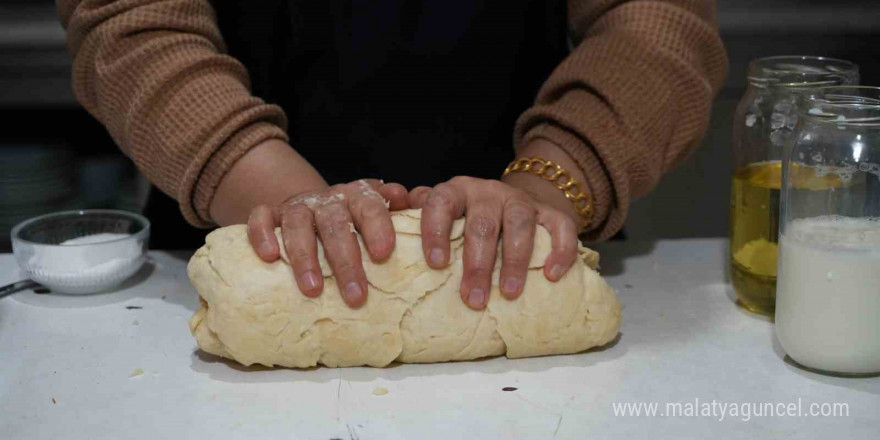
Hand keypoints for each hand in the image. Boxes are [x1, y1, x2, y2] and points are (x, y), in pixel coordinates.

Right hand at [247, 179, 408, 307]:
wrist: (315, 207)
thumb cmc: (354, 221)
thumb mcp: (378, 214)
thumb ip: (398, 210)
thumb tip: (407, 198)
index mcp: (358, 197)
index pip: (369, 206)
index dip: (376, 226)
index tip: (383, 254)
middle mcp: (327, 199)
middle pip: (335, 224)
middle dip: (345, 260)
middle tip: (355, 295)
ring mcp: (297, 205)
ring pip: (298, 224)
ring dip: (305, 257)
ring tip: (314, 290)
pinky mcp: (270, 213)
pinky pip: (261, 217)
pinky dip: (262, 234)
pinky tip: (270, 257)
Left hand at [408, 176, 579, 309]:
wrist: (511, 205)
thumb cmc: (465, 220)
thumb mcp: (440, 216)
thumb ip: (415, 218)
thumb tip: (391, 222)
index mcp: (455, 192)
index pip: (441, 203)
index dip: (437, 231)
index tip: (436, 264)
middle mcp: (487, 192)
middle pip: (482, 223)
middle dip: (477, 263)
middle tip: (473, 299)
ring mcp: (521, 200)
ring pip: (519, 223)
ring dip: (514, 260)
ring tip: (509, 293)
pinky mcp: (551, 212)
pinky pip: (560, 226)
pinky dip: (559, 249)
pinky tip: (551, 274)